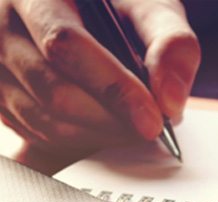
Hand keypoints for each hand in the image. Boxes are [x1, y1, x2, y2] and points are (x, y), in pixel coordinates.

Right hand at [0, 0, 199, 155]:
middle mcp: (2, 25)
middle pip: (53, 91)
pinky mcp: (2, 97)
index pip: (66, 45)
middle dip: (112, 120)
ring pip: (45, 120)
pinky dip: (82, 141)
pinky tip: (108, 128)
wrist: (89, 12)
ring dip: (100, 135)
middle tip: (150, 127)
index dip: (114, 89)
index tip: (153, 120)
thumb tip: (170, 100)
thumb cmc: (118, 7)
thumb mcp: (150, 7)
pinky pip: (40, 134)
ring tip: (133, 127)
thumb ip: (171, 43)